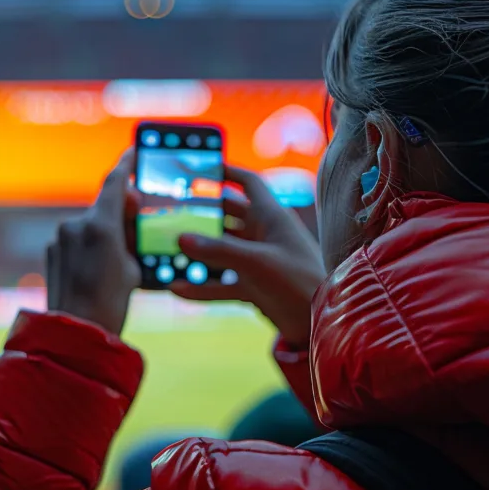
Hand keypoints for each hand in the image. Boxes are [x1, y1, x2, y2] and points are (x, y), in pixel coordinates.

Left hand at [46, 151, 140, 334]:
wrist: (75, 334)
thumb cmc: (110, 304)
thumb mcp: (134, 266)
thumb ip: (130, 235)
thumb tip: (126, 216)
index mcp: (100, 226)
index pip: (115, 181)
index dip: (127, 164)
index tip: (134, 152)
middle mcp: (75, 225)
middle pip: (103, 205)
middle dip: (120, 211)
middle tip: (137, 224)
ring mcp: (60, 238)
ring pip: (90, 224)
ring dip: (104, 232)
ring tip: (118, 259)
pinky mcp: (52, 252)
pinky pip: (76, 239)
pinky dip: (90, 245)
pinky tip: (98, 269)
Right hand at [170, 166, 324, 347]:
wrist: (320, 322)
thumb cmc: (300, 282)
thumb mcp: (257, 262)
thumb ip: (218, 251)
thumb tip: (181, 238)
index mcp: (271, 217)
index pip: (248, 183)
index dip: (227, 172)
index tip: (202, 167)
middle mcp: (263, 235)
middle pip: (227, 216)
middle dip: (202, 214)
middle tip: (173, 211)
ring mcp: (256, 261)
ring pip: (220, 251)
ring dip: (198, 252)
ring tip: (168, 250)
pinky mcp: (253, 286)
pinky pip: (221, 283)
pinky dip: (201, 286)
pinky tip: (178, 289)